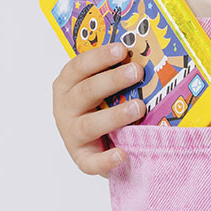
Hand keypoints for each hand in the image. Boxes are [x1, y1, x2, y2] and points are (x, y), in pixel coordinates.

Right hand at [52, 43, 145, 176]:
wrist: (94, 139)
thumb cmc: (100, 102)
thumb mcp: (102, 83)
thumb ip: (116, 68)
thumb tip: (145, 51)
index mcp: (68, 83)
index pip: (79, 66)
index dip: (100, 57)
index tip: (122, 49)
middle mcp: (65, 107)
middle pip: (86, 92)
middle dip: (112, 80)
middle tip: (137, 72)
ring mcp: (71, 133)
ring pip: (89, 125)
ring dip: (115, 115)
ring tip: (139, 107)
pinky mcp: (81, 157)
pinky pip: (91, 162)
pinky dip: (105, 159)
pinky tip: (122, 154)